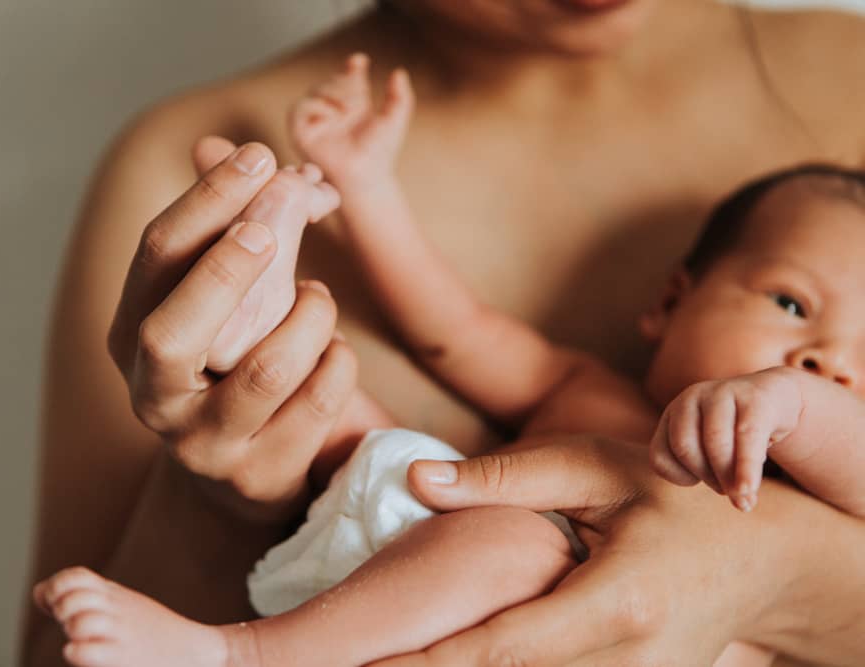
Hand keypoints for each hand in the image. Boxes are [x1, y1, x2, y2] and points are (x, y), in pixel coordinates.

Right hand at [107, 136, 356, 521]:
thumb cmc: (234, 364)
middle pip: (176, 330)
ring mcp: (204, 445)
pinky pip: (318, 402)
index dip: (206, 201)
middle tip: (275, 220)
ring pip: (267, 370)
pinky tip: (334, 349)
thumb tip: (230, 148)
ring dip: (310, 318)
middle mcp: (153, 395)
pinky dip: (338, 361)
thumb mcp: (221, 303)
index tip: (257, 155)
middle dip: (228, 267)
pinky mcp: (259, 477)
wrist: (245, 472)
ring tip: (318, 300)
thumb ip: (228, 233)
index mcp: (132, 335)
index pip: (156, 257)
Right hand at [289, 52, 412, 183]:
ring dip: (332, 93)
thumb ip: (400, 97)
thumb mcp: (394, 121)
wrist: (366, 175)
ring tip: (348, 109)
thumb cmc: (379, 153)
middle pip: (333, 81)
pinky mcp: (301, 132)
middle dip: (345, 83)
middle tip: (359, 99)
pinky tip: (332, 116)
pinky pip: (300, 108)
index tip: (360, 61)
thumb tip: (399, 72)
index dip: (353, 66)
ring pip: (316, 91)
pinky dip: (316, 107)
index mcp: (354, 105)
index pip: (349, 77)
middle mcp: (334, 111)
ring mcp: (317, 121)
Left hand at [366, 435, 804, 666]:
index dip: (426, 665)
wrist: (767, 559)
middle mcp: (628, 663)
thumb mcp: (597, 470)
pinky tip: (460, 661)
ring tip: (397, 666)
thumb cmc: (678, 500)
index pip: (499, 648)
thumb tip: (418, 479)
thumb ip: (507, 478)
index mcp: (615, 604)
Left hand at [649, 368, 801, 510]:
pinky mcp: (753, 398)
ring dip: (728, 476)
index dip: (680, 478)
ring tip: (744, 493)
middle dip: (707, 477)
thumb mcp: (714, 448)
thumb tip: (740, 504)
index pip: (659, 455)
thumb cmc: (739, 432)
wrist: (777, 397)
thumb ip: (709, 470)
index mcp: (673, 414)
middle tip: (729, 491)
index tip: (701, 483)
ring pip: (714, 443)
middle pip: (684, 448)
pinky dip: (746, 468)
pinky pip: (746, 437)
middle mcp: (690, 398)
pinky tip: (749, 489)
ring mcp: (720, 393)